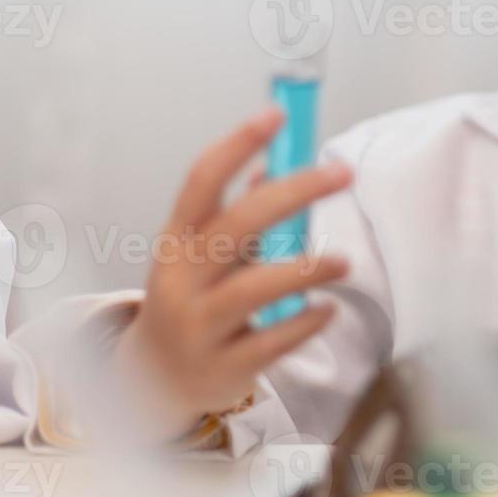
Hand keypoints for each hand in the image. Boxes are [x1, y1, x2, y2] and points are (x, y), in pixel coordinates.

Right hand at [111, 108, 351, 441]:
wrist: (152, 382)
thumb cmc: (191, 301)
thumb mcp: (201, 254)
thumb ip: (237, 215)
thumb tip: (277, 167)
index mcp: (178, 240)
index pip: (202, 180)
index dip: (239, 143)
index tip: (279, 114)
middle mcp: (182, 278)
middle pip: (239, 224)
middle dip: (294, 193)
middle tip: (343, 175)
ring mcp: (200, 324)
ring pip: (254, 289)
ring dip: (306, 270)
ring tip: (345, 262)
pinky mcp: (223, 365)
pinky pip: (272, 342)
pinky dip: (306, 323)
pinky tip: (328, 310)